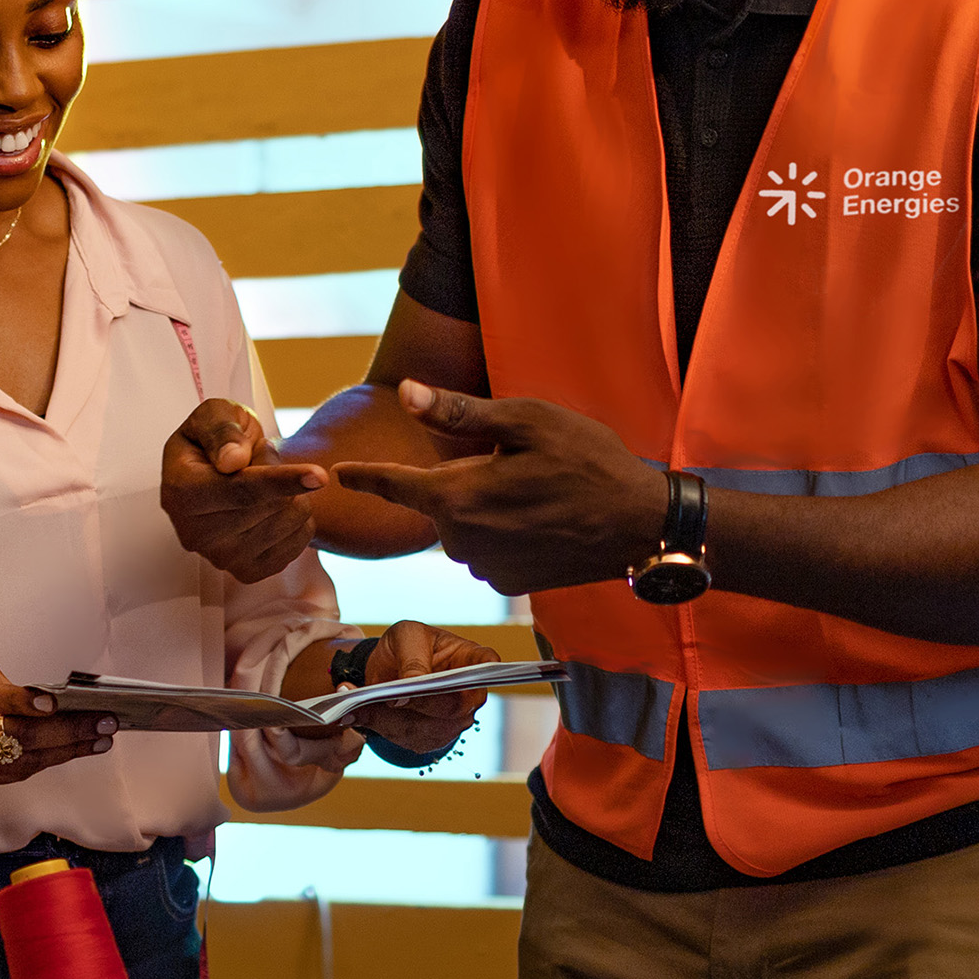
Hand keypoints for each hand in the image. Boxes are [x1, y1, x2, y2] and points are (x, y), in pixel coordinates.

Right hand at [0, 659, 115, 788]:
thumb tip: (47, 702)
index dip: (16, 702)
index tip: (52, 701)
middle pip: (11, 738)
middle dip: (65, 731)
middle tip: (105, 721)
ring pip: (19, 761)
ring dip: (66, 750)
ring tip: (102, 737)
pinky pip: (12, 773)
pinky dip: (46, 761)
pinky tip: (74, 749)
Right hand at [162, 398, 327, 582]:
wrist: (216, 472)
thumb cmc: (216, 438)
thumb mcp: (214, 414)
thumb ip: (221, 430)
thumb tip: (232, 461)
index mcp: (181, 492)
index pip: (241, 490)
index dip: (282, 481)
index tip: (320, 476)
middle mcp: (195, 534)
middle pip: (271, 506)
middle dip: (281, 472)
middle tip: (259, 460)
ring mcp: (221, 558)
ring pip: (290, 522)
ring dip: (291, 494)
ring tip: (264, 483)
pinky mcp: (247, 572)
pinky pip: (299, 542)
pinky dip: (298, 519)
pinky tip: (275, 507)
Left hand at [328, 383, 666, 595]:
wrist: (641, 525)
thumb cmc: (589, 463)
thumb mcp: (527, 421)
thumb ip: (458, 412)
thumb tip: (406, 394)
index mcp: (459, 499)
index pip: (396, 486)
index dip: (366, 477)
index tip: (336, 475)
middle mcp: (463, 542)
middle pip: (440, 502)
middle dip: (464, 480)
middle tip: (519, 464)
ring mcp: (486, 569)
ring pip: (465, 526)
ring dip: (485, 507)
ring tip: (537, 492)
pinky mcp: (510, 585)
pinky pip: (488, 549)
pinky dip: (504, 531)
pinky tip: (542, 519)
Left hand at [346, 620, 499, 758]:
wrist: (387, 668)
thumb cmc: (405, 645)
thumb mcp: (406, 637)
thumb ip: (412, 659)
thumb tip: (410, 689)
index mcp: (472, 660)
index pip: (487, 665)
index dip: (477, 673)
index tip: (456, 677)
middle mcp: (470, 694)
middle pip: (450, 707)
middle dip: (414, 703)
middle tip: (384, 696)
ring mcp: (454, 721)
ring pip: (424, 728)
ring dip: (386, 718)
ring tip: (355, 703)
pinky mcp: (431, 739)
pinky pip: (405, 739)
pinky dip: (377, 727)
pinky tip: (355, 714)